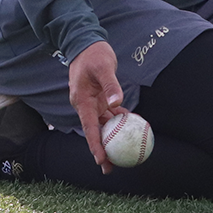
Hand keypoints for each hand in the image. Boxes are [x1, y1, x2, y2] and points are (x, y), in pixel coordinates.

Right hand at [68, 41, 125, 173]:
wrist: (86, 43)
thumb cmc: (94, 55)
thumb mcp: (103, 67)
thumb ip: (111, 85)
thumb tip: (117, 103)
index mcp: (82, 100)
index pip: (89, 128)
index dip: (95, 145)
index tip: (101, 160)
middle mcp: (85, 105)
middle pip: (94, 132)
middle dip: (102, 150)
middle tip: (111, 168)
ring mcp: (92, 102)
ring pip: (102, 125)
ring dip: (111, 139)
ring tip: (122, 155)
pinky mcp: (99, 98)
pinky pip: (110, 114)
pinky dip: (118, 121)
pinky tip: (130, 128)